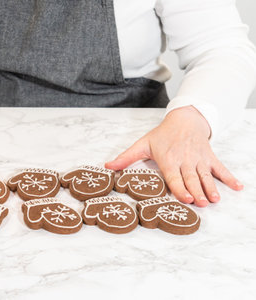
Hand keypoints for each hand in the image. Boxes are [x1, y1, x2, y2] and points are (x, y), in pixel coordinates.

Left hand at [105, 106, 242, 206]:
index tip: (187, 198)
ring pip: (205, 176)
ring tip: (215, 199)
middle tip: (202, 204)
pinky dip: (229, 178)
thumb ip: (126, 158)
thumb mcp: (142, 144)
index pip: (174, 177)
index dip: (180, 188)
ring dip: (211, 188)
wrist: (184, 119)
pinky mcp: (209, 158)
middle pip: (191, 179)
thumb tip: (108, 167)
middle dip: (197, 192)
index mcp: (169, 160)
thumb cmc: (162, 135)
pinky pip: (220, 169)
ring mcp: (199, 159)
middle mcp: (185, 161)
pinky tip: (237, 187)